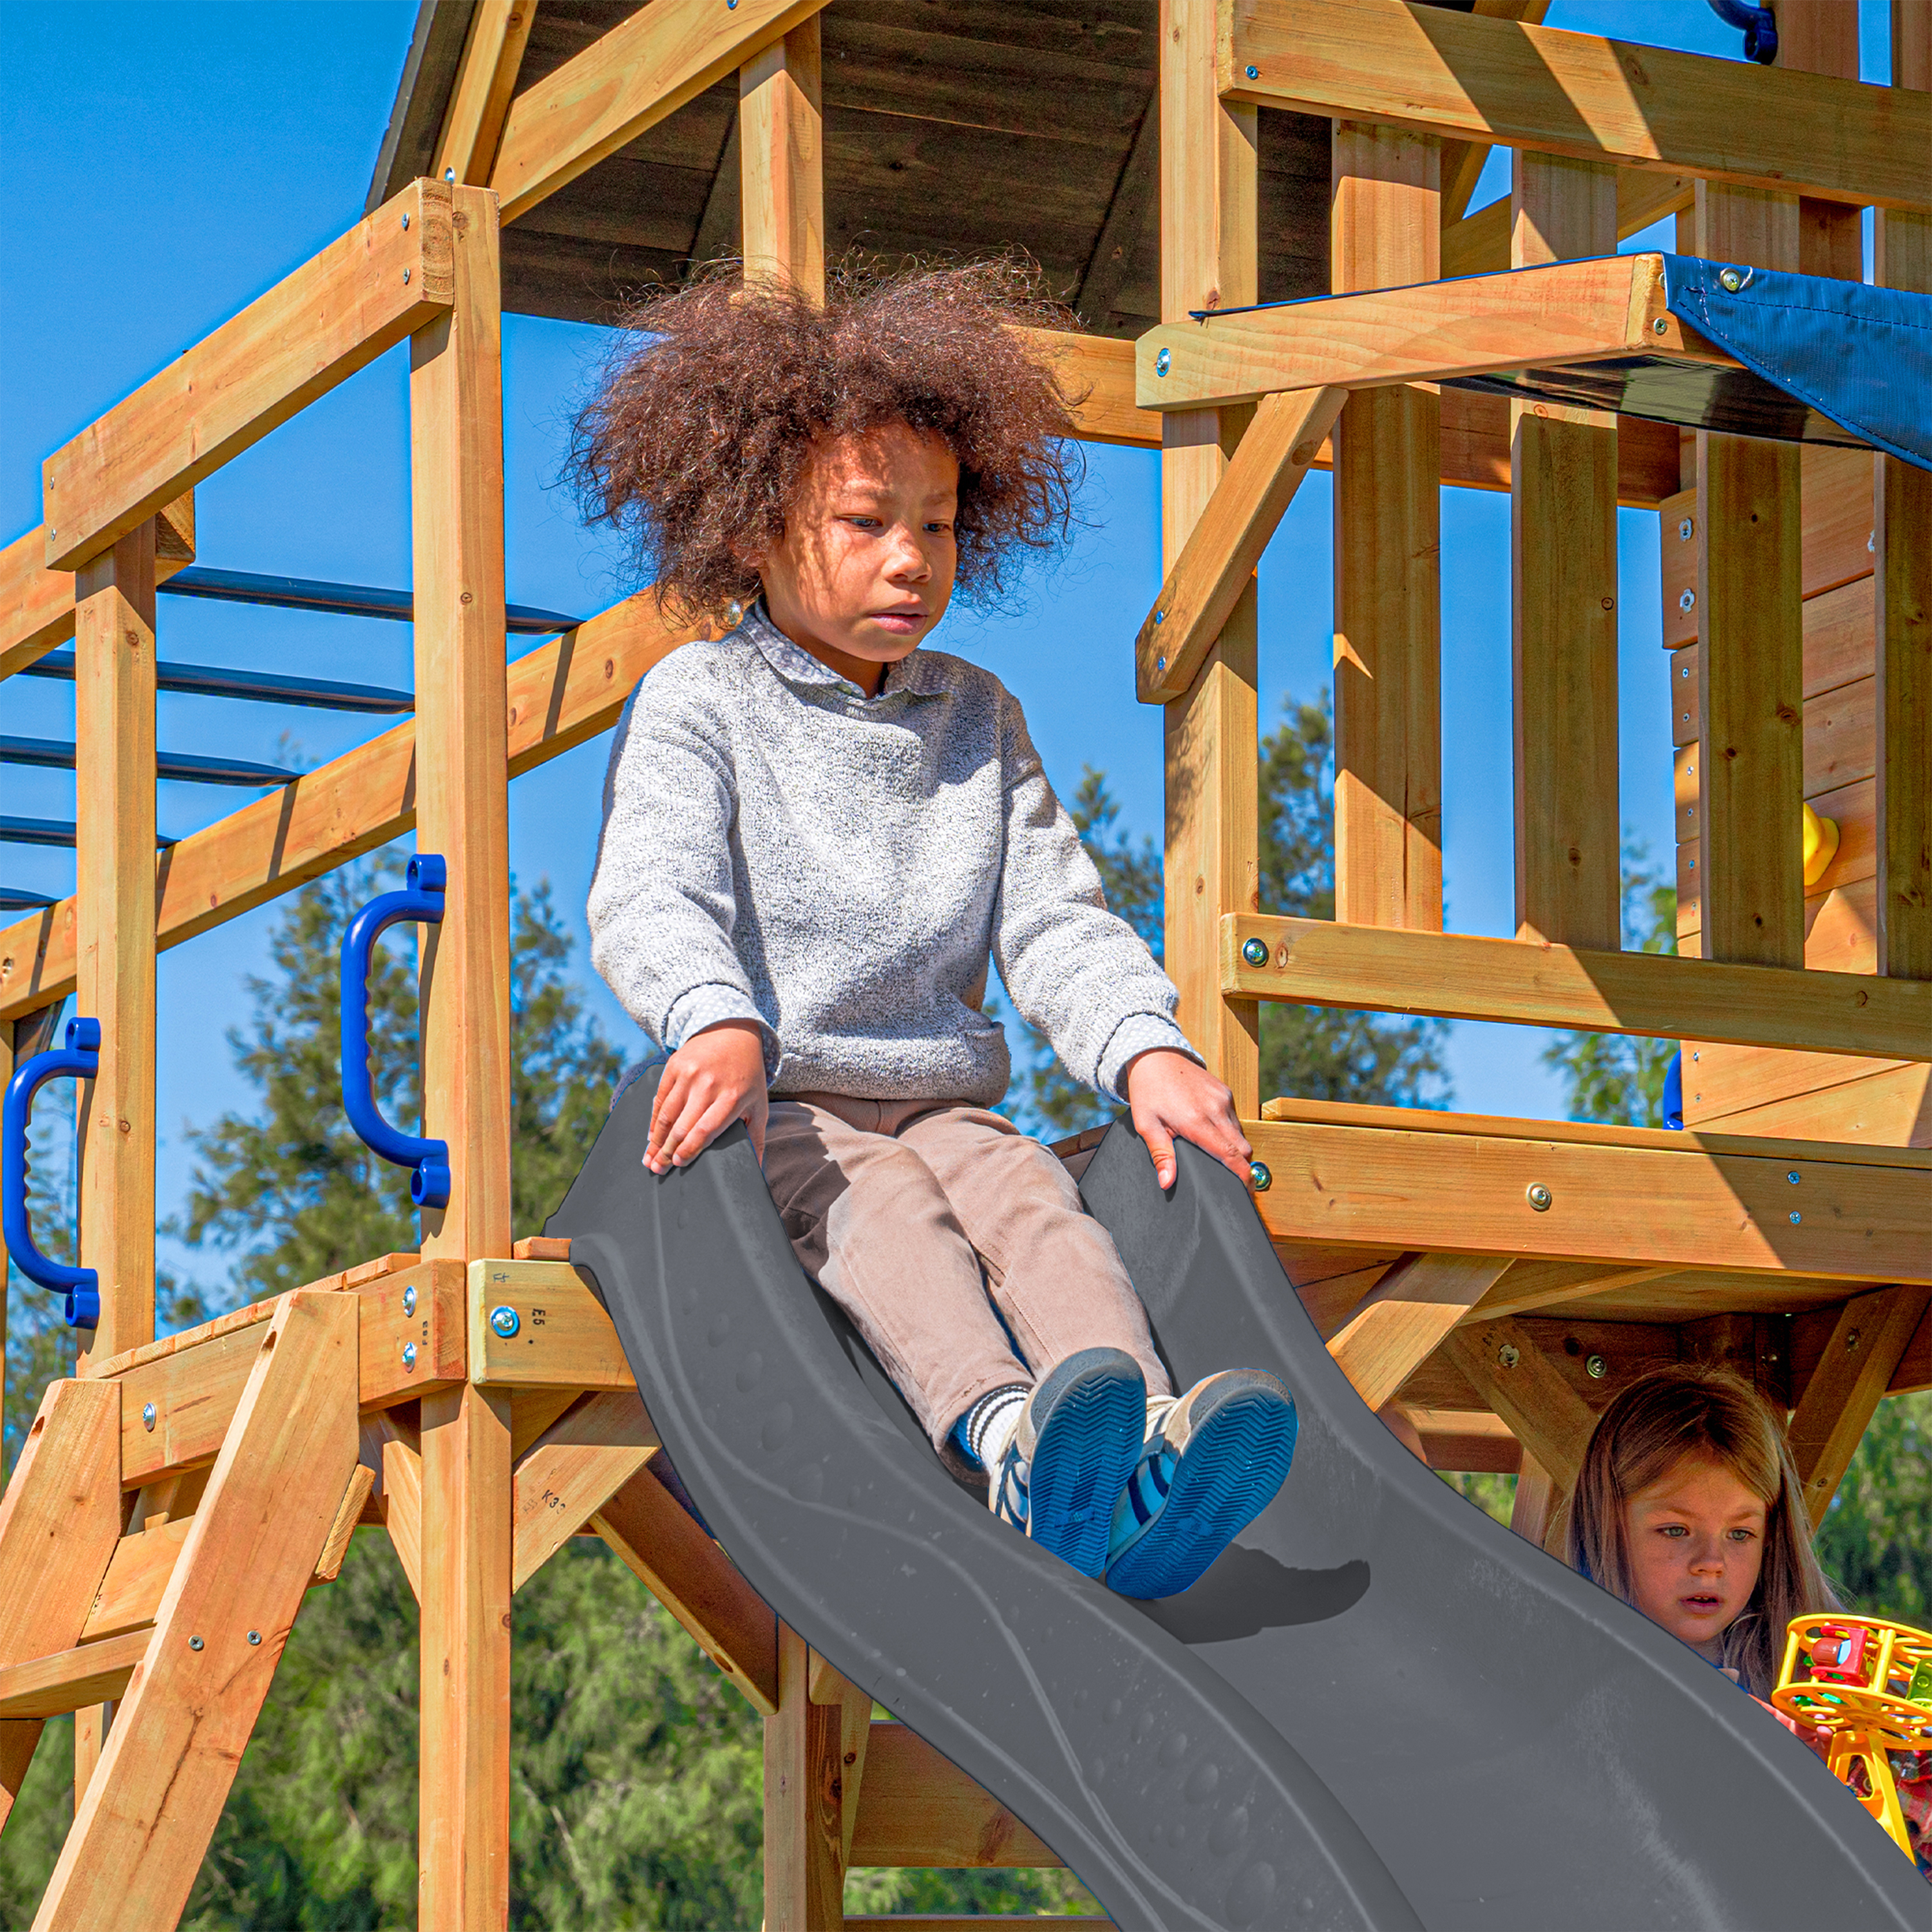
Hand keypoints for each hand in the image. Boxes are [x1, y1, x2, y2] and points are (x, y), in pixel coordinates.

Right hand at [645, 1020, 768, 1173]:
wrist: (733, 1032)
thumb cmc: (748, 1076)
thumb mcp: (759, 1104)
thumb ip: (757, 1139)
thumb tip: (758, 1171)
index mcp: (732, 1098)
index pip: (705, 1130)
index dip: (689, 1149)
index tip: (678, 1163)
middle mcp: (709, 1085)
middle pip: (682, 1126)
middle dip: (667, 1152)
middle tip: (658, 1169)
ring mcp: (689, 1074)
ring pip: (666, 1114)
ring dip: (655, 1140)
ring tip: (649, 1158)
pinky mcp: (674, 1065)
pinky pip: (660, 1098)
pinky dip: (653, 1119)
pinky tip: (651, 1136)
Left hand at [1121, 1048, 1250, 1191]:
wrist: (1155, 1056)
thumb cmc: (1148, 1092)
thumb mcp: (1147, 1125)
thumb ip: (1161, 1155)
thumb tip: (1167, 1182)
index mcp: (1196, 1121)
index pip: (1230, 1154)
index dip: (1242, 1175)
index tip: (1246, 1190)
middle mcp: (1215, 1109)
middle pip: (1243, 1147)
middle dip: (1240, 1164)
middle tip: (1228, 1176)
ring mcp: (1223, 1098)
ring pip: (1240, 1133)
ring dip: (1233, 1146)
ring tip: (1212, 1150)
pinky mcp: (1225, 1090)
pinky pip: (1235, 1118)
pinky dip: (1228, 1129)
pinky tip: (1210, 1129)